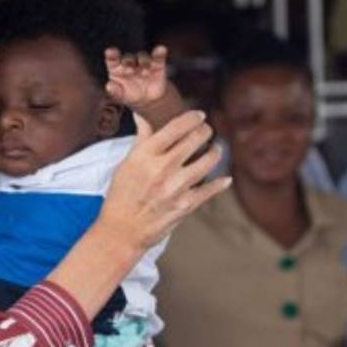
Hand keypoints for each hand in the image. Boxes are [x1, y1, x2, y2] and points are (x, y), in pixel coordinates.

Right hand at [97, 109, 227, 249]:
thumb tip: (142, 115)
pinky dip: (220, 183)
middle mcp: (162, 168)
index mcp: (145, 155)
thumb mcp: (126, 164)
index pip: (176, 126)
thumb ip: (141, 139)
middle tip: (206, 130)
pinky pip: (211, 189)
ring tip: (215, 150)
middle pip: (196, 139)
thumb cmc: (121, 196)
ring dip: (215, 152)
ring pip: (208, 160)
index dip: (192, 117)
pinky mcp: (186, 205)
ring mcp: (176, 187)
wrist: (122, 230)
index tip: (198, 115)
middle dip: (205, 131)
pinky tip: (225, 179)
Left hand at [105, 45, 170, 109]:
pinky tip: (161, 49)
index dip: (111, 54)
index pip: (112, 59)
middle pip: (128, 58)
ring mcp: (143, 62)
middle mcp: (129, 62)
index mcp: (117, 68)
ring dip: (143, 61)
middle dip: (128, 61)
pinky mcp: (157, 64)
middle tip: (129, 70)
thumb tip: (108, 86)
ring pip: (142, 56)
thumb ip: (114, 91)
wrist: (147, 99)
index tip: (110, 52)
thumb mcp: (120, 96)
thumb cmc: (128, 94)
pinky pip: (158, 56)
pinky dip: (159, 53)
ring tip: (145, 71)